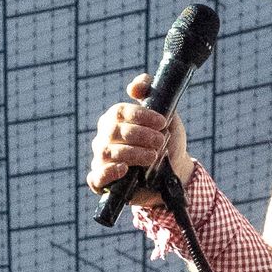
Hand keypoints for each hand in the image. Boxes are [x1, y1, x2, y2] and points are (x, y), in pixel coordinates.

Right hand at [85, 75, 195, 201]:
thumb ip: (152, 95)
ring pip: (108, 152)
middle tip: (160, 140)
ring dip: (133, 153)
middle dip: (140, 135)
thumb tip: (133, 87)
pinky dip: (108, 173)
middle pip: (113, 131)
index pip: (119, 112)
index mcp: (115, 120)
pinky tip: (124, 169)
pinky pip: (95, 178)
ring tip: (153, 156)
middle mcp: (104, 138)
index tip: (162, 121)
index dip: (140, 115)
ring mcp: (101, 160)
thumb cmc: (167, 142)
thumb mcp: (166, 116)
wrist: (175, 173)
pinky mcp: (103, 183)